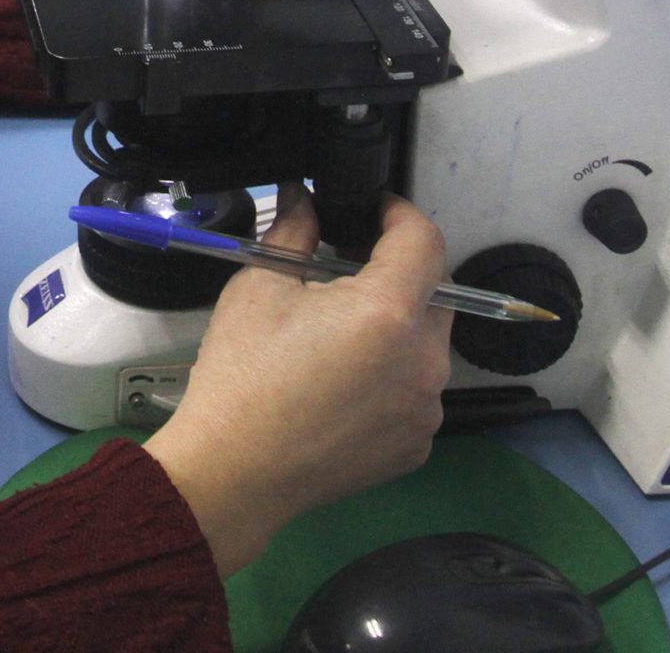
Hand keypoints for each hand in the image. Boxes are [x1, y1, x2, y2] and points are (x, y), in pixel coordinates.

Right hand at [139, 187, 452, 576]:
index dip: (400, 214)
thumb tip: (305, 197)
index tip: (374, 211)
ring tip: (337, 341)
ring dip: (396, 330)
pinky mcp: (417, 445)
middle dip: (398, 275)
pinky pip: (417, 393)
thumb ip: (294, 233)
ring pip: (426, 347)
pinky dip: (392, 379)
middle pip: (435, 294)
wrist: (234, 472)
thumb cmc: (243, 377)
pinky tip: (342, 389)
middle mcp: (425, 362)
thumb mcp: (258, 288)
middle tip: (343, 276)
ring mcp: (427, 410)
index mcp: (388, 314)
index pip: (424, 241)